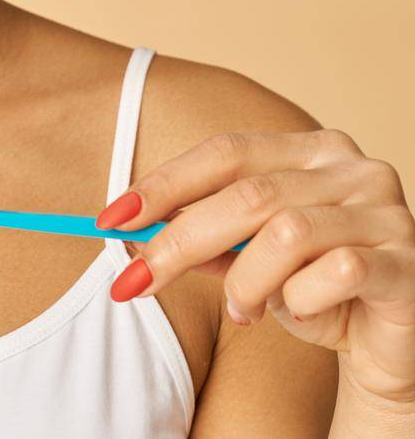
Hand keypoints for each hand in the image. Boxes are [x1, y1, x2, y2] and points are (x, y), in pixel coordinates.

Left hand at [95, 129, 414, 408]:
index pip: (225, 153)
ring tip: (243, 310)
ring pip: (285, 234)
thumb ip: (206, 239)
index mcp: (311, 151)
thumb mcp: (250, 259)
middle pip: (246, 195)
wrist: (391, 344)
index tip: (110, 219)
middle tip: (136, 282)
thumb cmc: (316, 290)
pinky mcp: (407, 262)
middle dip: (178, 242)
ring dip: (245, 282)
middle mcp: (353, 169)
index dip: (164, 184)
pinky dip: (298, 300)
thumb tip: (132, 232)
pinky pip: (335, 272)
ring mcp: (386, 212)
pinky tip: (295, 312)